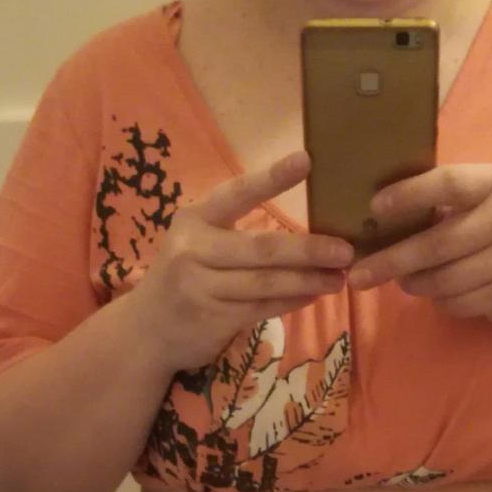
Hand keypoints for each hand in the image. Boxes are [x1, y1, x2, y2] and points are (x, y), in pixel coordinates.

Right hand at [131, 150, 354, 371]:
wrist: (146, 330)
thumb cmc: (184, 276)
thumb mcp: (197, 242)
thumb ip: (236, 231)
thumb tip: (307, 225)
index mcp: (194, 219)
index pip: (237, 194)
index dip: (271, 178)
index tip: (307, 160)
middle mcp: (194, 250)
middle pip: (262, 249)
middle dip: (308, 250)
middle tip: (346, 250)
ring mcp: (201, 288)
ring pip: (267, 283)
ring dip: (308, 281)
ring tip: (340, 277)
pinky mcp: (212, 320)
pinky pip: (262, 308)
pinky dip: (292, 302)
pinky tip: (314, 295)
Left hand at [345, 164, 491, 328]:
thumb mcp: (482, 200)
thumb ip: (442, 199)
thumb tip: (375, 213)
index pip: (446, 184)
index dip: (408, 195)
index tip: (374, 208)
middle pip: (436, 243)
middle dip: (391, 261)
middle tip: (358, 274)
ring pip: (443, 280)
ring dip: (413, 284)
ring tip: (402, 280)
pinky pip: (456, 302)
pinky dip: (439, 301)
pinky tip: (439, 292)